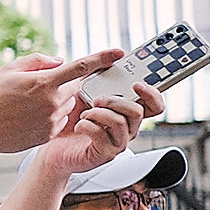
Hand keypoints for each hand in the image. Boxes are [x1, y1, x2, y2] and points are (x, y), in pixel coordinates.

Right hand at [0, 50, 123, 155]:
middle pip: (72, 87)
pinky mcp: (48, 135)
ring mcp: (51, 120)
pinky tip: (27, 118)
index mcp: (43, 83)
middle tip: (37, 87)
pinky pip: (58, 120)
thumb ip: (37, 61)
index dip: (102, 58)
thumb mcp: (7, 70)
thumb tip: (59, 61)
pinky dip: (49, 116)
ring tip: (27, 105)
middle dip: (62, 84)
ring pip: (67, 105)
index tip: (118, 52)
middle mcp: (52, 102)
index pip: (80, 67)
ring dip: (55, 101)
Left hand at [45, 81, 163, 174]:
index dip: (152, 94)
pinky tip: (79, 125)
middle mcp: (128, 128)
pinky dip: (86, 126)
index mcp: (128, 113)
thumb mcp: (85, 93)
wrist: (54, 146)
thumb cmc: (71, 119)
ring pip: (119, 122)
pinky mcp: (105, 154)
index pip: (155, 105)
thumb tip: (112, 56)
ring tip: (84, 114)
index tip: (137, 83)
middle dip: (115, 100)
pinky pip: (101, 135)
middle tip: (96, 99)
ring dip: (97, 113)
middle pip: (138, 111)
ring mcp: (119, 142)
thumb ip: (99, 77)